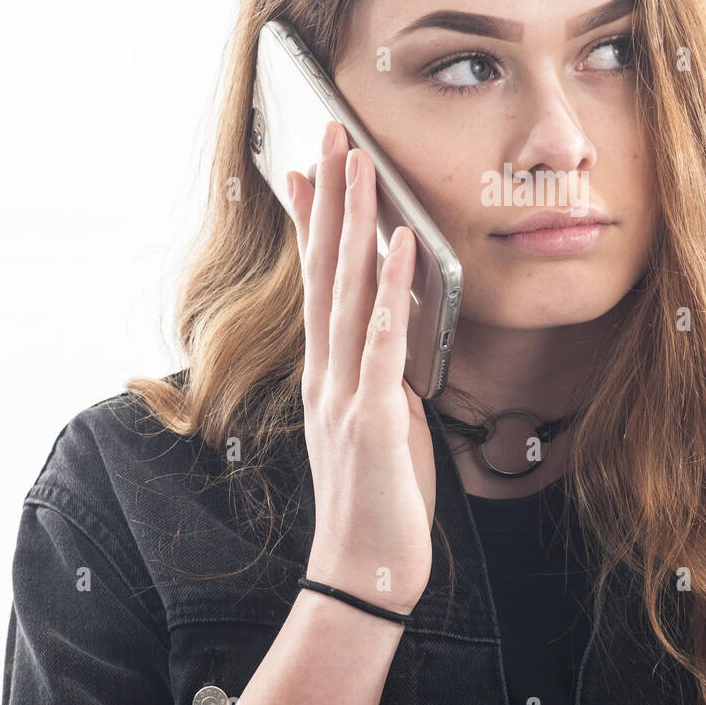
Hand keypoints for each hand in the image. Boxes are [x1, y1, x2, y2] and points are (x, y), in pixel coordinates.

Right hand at [287, 121, 435, 615]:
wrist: (363, 571)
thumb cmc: (376, 497)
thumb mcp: (378, 420)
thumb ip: (379, 370)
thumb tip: (390, 325)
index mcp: (327, 372)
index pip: (316, 280)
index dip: (311, 221)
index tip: (305, 168)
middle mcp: (326, 372)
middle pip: (325, 268)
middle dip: (331, 197)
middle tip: (333, 132)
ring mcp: (344, 393)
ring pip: (346, 292)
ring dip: (353, 224)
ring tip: (360, 164)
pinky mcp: (374, 419)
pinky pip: (382, 344)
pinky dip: (390, 292)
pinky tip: (400, 246)